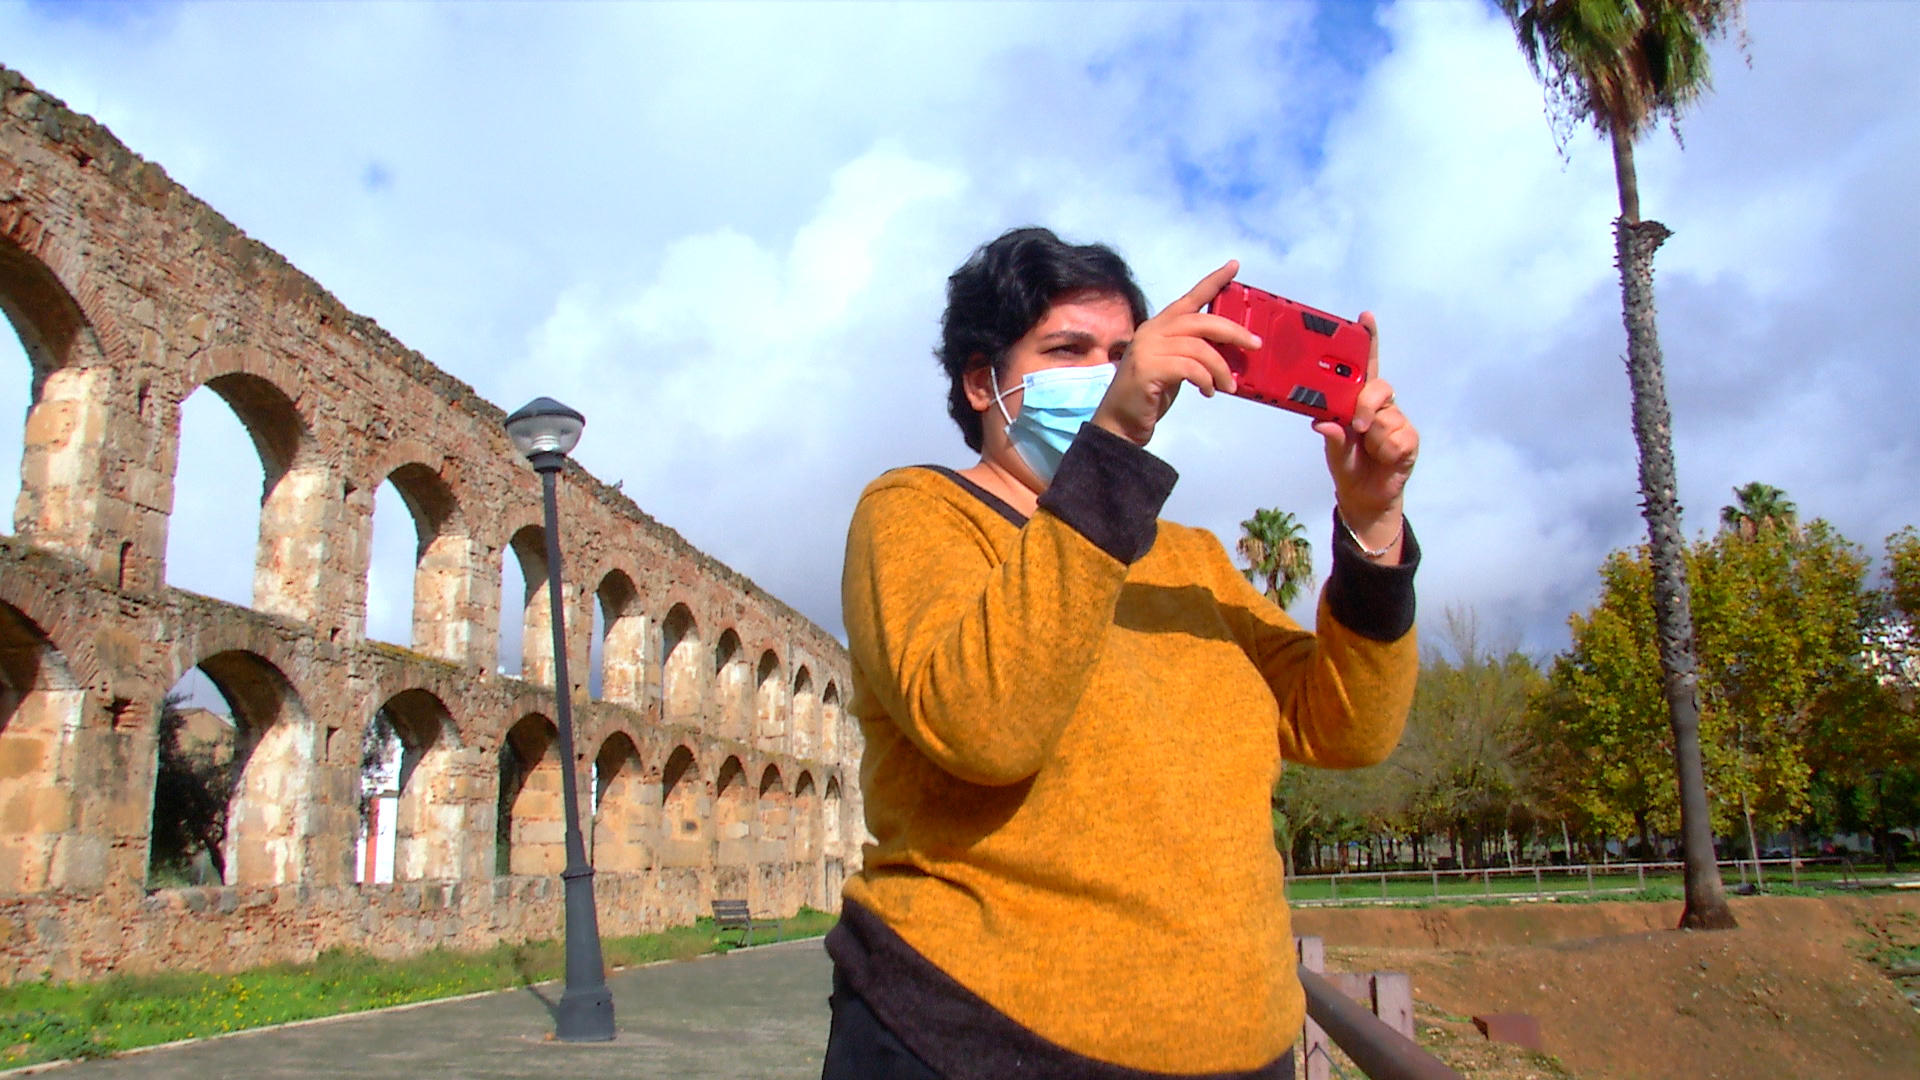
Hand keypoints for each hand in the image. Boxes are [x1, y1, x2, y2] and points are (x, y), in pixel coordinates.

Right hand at [1091, 261, 1259, 445]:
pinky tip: (1208, 392)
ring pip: (1199, 347)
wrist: (1120, 423)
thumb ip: (1196, 353)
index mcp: (1159, 326)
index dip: (1213, 281)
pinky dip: (1206, 380)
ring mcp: (1148, 348)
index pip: (1189, 298)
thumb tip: (1230, 352)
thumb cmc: (1150, 396)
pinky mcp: (1148, 368)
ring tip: (1229, 386)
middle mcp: (1152, 331)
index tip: (1234, 266)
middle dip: (1233, 332)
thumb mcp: (1177, 367)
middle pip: (1201, 321)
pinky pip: (1190, 367)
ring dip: (1221, 368)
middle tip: (1254, 345)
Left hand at [1312, 313, 1417, 552]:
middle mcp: (1379, 404)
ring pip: (1387, 417)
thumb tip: (1321, 423)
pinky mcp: (1410, 437)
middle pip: (1378, 388)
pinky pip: (1398, 438)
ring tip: (1370, 451)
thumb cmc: (1348, 465)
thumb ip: (1332, 436)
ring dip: (1374, 438)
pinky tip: (1385, 458)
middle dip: (1366, 406)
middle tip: (1357, 427)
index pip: (1365, 366)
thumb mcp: (1334, 450)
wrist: (1366, 496)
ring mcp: (1396, 419)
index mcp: (1357, 400)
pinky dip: (1387, 451)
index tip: (1365, 317)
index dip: (1368, 340)